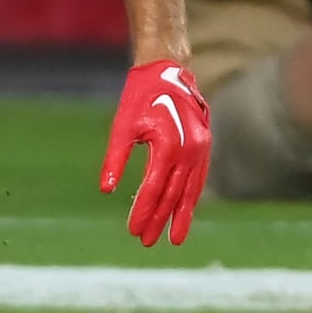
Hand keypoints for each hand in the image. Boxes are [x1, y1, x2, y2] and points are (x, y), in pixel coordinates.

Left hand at [100, 59, 210, 247]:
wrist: (169, 70)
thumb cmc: (140, 96)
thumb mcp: (123, 126)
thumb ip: (116, 159)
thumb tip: (107, 191)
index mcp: (167, 146)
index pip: (153, 188)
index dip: (142, 211)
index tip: (132, 230)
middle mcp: (188, 151)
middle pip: (172, 194)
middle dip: (159, 220)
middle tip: (146, 242)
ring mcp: (200, 149)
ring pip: (190, 191)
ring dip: (181, 216)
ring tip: (174, 239)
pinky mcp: (204, 147)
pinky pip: (199, 179)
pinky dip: (191, 197)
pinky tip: (186, 212)